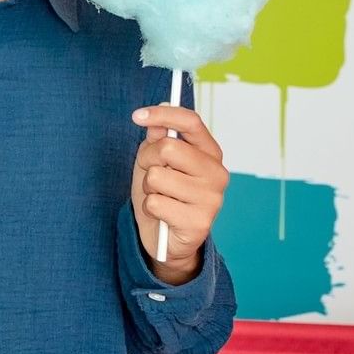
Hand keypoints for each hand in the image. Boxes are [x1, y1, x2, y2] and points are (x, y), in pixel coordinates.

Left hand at [130, 105, 229, 285]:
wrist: (165, 238)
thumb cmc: (162, 193)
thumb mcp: (154, 161)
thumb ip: (158, 139)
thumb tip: (158, 115)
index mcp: (210, 153)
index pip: (191, 122)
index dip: (163, 115)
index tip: (137, 116)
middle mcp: (217, 174)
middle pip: (169, 148)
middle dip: (148, 159)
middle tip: (152, 174)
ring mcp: (212, 199)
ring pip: (158, 176)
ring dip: (148, 187)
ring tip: (160, 197)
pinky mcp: (199, 223)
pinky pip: (155, 203)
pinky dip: (150, 208)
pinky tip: (162, 215)